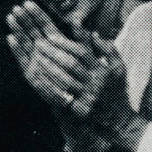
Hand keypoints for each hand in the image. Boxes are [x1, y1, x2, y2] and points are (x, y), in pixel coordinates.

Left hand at [11, 4, 130, 130]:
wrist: (118, 120)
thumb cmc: (116, 89)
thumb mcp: (118, 67)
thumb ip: (107, 49)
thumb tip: (92, 32)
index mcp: (104, 71)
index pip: (82, 52)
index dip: (65, 43)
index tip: (49, 35)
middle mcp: (96, 84)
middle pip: (71, 64)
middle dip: (52, 52)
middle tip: (37, 42)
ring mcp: (87, 99)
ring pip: (63, 79)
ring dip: (46, 67)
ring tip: (33, 56)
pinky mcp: (79, 111)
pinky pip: (59, 96)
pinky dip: (46, 86)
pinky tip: (35, 77)